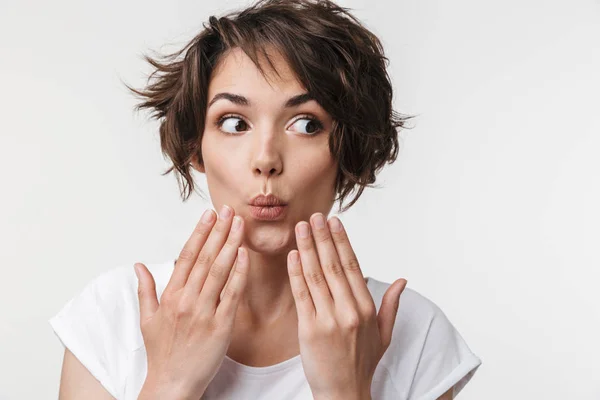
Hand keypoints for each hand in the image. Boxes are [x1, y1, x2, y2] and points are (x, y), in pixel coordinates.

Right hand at [134, 205, 248, 397]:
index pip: (186, 256)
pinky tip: (245, 255)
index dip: (199, 233)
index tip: (209, 215)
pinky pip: (232, 294)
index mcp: (169, 296)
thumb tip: (139, 265)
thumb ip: (145, 289)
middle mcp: (186, 300)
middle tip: (229, 210)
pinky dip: (239, 273)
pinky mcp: (220, 326)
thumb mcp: (146, 319)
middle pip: (204, 258)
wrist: (172, 384)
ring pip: (219, 271)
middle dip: (218, 231)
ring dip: (230, 244)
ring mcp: (203, 312)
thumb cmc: (161, 352)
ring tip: (239, 224)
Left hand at [287, 213, 406, 399]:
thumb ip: (391, 305)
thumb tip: (402, 280)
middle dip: (323, 238)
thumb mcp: (384, 334)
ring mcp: (330, 320)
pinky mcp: (310, 330)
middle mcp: (350, 310)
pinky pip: (302, 295)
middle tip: (314, 216)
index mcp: (367, 308)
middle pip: (334, 266)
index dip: (342, 241)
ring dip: (308, 249)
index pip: (353, 266)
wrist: (344, 393)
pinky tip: (292, 256)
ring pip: (317, 276)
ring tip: (301, 228)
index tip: (334, 222)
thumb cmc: (362, 363)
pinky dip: (296, 273)